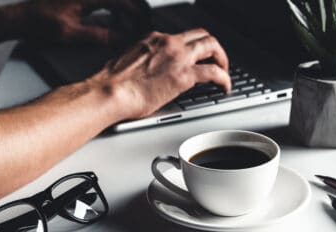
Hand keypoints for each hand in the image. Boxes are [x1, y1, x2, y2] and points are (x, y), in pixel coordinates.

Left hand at [22, 0, 150, 43]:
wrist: (22, 19)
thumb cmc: (40, 23)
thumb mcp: (72, 33)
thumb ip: (99, 35)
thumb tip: (120, 38)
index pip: (119, 1)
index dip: (135, 13)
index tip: (144, 24)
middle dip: (133, 11)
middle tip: (143, 26)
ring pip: (113, 1)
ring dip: (124, 11)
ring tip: (133, 26)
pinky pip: (104, 3)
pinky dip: (114, 11)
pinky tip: (117, 22)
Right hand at [89, 29, 231, 118]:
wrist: (110, 92)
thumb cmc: (114, 82)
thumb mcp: (129, 61)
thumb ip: (144, 61)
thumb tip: (149, 71)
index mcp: (155, 39)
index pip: (182, 37)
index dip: (194, 46)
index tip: (196, 56)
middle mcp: (169, 43)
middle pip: (202, 35)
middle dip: (214, 48)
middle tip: (217, 60)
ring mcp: (178, 57)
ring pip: (212, 46)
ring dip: (223, 59)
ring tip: (225, 72)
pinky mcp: (184, 75)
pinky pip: (214, 73)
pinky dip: (224, 79)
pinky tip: (225, 87)